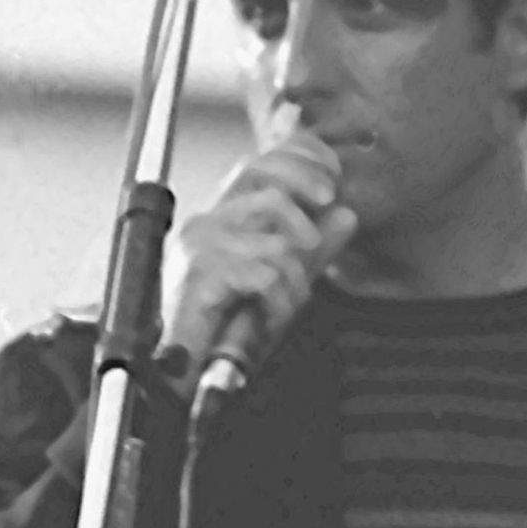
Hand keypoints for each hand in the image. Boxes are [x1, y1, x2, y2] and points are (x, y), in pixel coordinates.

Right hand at [160, 131, 357, 391]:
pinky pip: (263, 275)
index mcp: (228, 217)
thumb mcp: (283, 281)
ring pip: (275, 236)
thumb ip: (314, 248)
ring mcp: (201, 245)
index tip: (335, 174)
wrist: (180, 372)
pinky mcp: (200, 274)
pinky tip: (265, 320)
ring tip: (284, 306)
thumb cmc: (228, 327)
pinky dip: (276, 303)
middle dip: (303, 179)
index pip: (262, 161)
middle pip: (257, 168)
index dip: (301, 155)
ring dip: (295, 277)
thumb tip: (346, 213)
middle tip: (329, 199)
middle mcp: (209, 222)